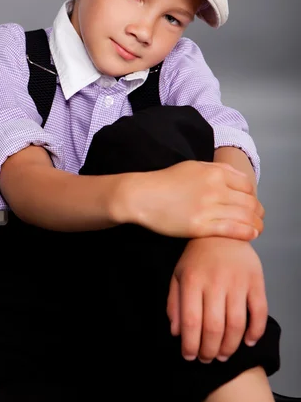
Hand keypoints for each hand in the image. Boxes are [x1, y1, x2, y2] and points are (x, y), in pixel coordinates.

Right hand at [124, 160, 263, 240]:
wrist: (142, 196)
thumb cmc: (165, 181)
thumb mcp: (193, 167)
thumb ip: (216, 170)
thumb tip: (236, 178)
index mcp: (214, 172)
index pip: (247, 185)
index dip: (253, 196)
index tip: (253, 203)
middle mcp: (214, 188)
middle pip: (249, 202)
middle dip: (258, 212)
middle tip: (259, 218)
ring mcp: (208, 208)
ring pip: (244, 216)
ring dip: (256, 224)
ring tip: (258, 229)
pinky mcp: (200, 226)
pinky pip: (231, 229)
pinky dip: (246, 232)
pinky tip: (251, 235)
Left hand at [166, 237, 267, 362]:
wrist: (223, 231)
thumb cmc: (198, 256)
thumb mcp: (179, 275)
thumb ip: (174, 303)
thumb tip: (176, 332)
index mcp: (192, 281)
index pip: (190, 321)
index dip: (190, 344)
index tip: (189, 356)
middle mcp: (215, 282)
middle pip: (213, 327)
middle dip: (209, 350)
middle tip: (207, 359)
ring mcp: (237, 281)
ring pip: (236, 324)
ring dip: (230, 346)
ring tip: (223, 355)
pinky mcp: (256, 281)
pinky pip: (259, 311)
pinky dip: (255, 331)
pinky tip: (247, 341)